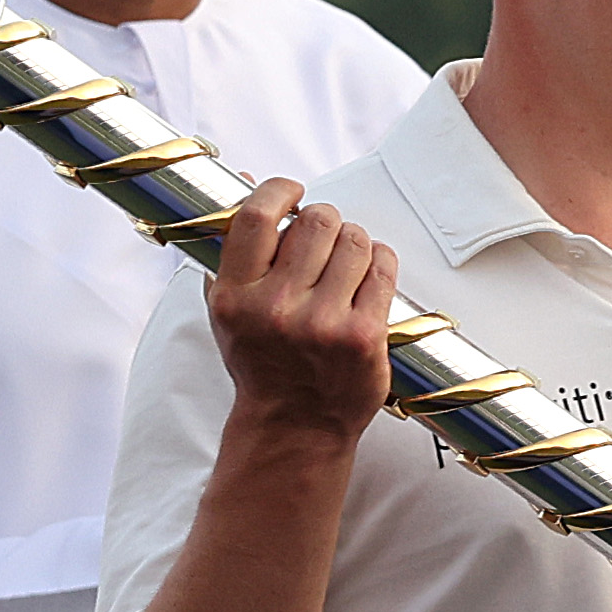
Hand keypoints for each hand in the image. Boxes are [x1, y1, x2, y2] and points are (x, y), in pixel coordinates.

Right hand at [207, 179, 399, 443]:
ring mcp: (323, 324)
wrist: (293, 427)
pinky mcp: (364, 337)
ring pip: (355, 239)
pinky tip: (367, 279)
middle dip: (325, 220)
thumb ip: (233, 253)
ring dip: (355, 240)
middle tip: (323, 237)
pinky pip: (383, 268)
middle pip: (318, 221)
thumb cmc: (262, 364)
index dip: (280, 191)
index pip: (257, 217)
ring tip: (346, 261)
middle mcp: (276, 308)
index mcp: (236, 296)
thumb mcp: (227, 312)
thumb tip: (246, 184)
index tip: (292, 192)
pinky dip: (379, 263)